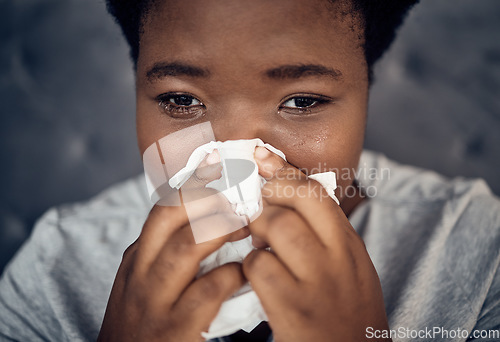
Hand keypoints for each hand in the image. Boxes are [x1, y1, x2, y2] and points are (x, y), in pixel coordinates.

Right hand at [98, 155, 247, 341]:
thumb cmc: (142, 320)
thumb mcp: (142, 281)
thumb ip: (165, 253)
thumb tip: (206, 221)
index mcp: (137, 256)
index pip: (162, 207)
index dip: (193, 184)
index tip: (216, 164)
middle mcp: (142, 272)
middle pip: (168, 216)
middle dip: (206, 198)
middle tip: (237, 196)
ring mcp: (156, 299)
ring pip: (187, 247)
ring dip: (222, 230)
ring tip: (246, 226)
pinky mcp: (175, 328)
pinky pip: (208, 291)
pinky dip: (231, 275)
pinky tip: (244, 271)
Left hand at [243, 147, 389, 341]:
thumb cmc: (345, 311)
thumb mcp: (349, 268)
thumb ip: (325, 234)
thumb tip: (286, 200)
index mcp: (349, 244)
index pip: (316, 192)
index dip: (284, 170)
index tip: (261, 156)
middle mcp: (337, 257)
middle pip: (295, 201)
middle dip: (267, 197)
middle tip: (257, 210)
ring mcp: (316, 282)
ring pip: (275, 227)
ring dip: (256, 231)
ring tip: (257, 244)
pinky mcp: (293, 307)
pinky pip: (259, 266)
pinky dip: (250, 266)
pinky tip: (256, 276)